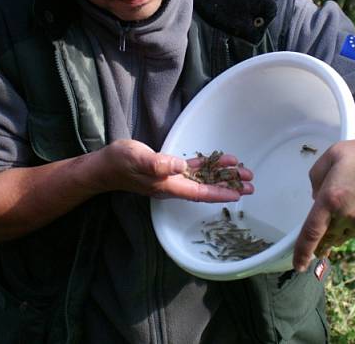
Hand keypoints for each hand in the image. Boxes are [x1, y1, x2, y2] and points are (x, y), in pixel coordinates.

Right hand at [95, 139, 253, 201]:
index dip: (219, 193)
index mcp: (168, 186)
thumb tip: (180, 165)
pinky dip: (208, 166)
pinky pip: (193, 170)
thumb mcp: (138, 159)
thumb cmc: (119, 163)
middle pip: (206, 188)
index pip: (199, 193)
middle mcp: (172, 185)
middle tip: (250, 184)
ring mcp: (171, 178)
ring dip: (222, 175)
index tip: (238, 195)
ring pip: (202, 179)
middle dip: (228, 185)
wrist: (103, 166)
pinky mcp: (167, 169)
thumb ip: (158, 163)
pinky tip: (220, 161)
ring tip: (242, 172)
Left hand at [292, 132, 354, 270]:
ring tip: (351, 202)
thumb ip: (316, 177)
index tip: (298, 265)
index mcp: (332, 198)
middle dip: (322, 236)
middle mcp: (348, 216)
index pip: (311, 233)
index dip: (302, 252)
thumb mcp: (334, 153)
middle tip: (323, 227)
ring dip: (340, 226)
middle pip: (328, 236)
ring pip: (344, 234)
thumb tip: (316, 198)